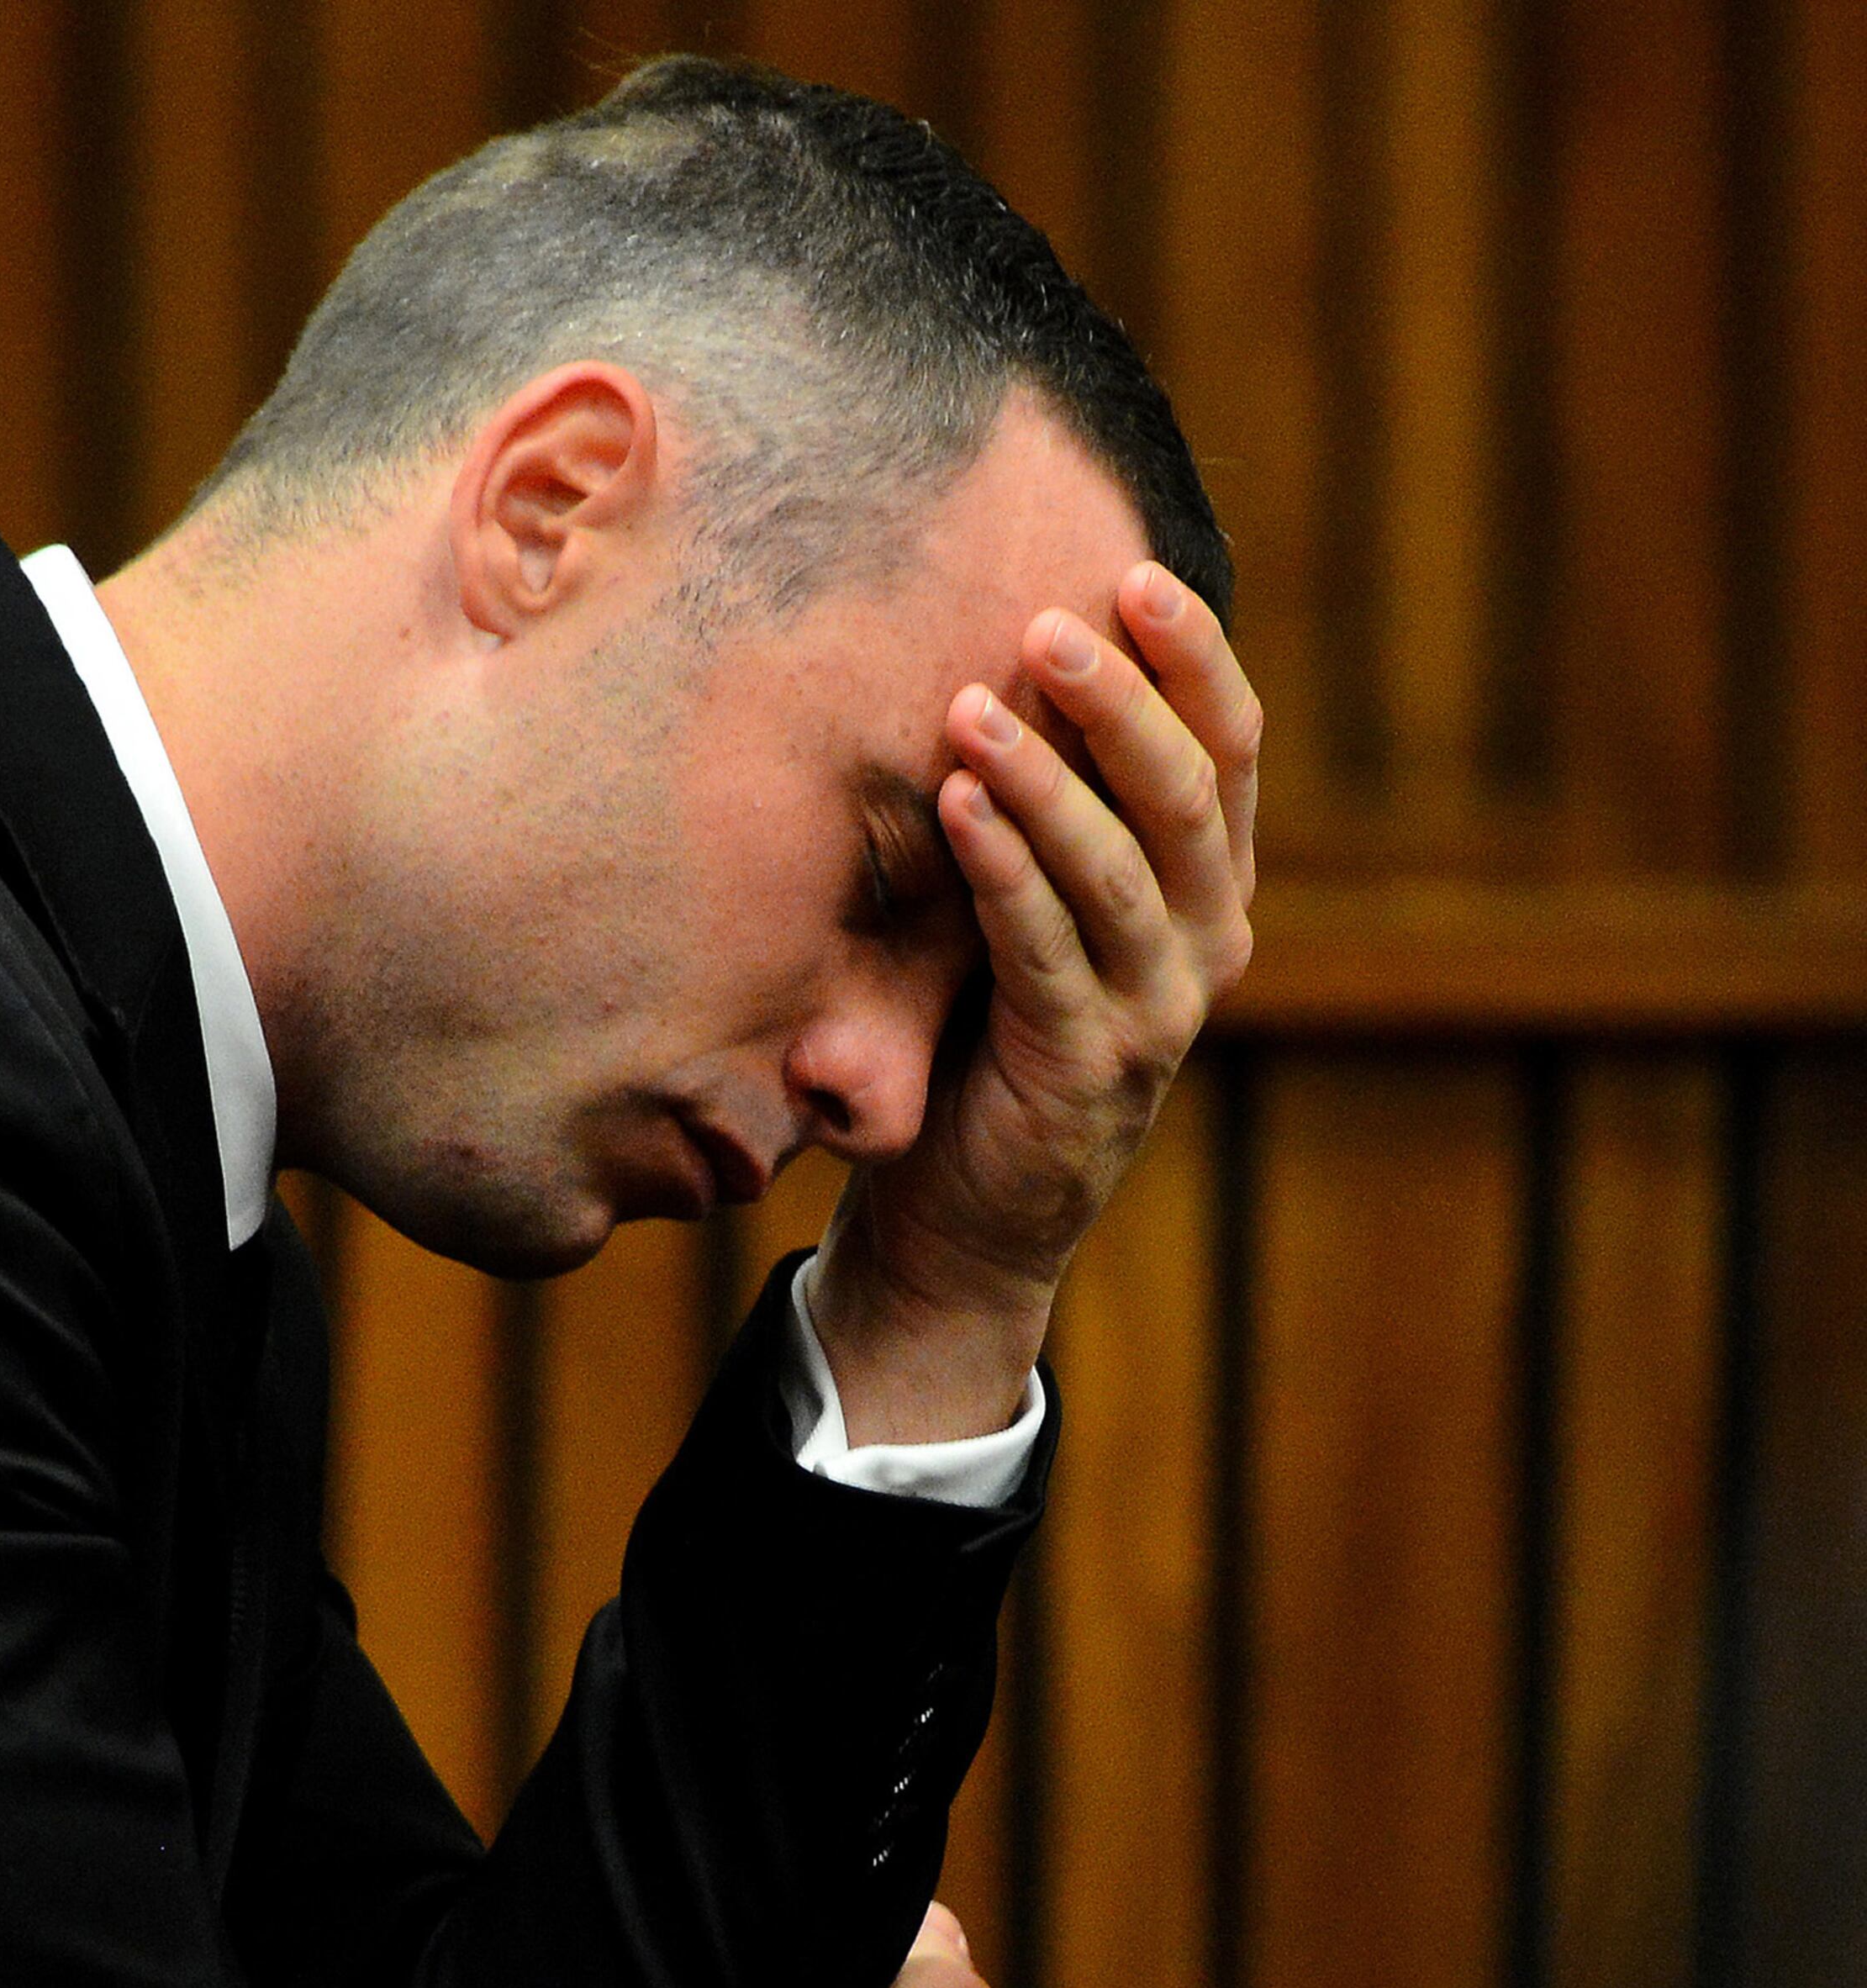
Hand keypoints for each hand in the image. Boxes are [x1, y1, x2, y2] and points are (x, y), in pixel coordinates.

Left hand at [811, 561, 1259, 1440]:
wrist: (967, 1216)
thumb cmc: (987, 1032)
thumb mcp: (1032, 906)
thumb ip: (1049, 811)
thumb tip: (999, 653)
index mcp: (1209, 887)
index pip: (1229, 750)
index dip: (1193, 658)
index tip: (1135, 573)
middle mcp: (1205, 941)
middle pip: (1186, 792)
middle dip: (1121, 699)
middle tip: (1050, 621)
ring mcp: (1154, 1010)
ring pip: (1121, 868)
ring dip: (1047, 777)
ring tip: (974, 704)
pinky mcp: (1084, 1067)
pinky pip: (1045, 950)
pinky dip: (1003, 870)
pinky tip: (957, 804)